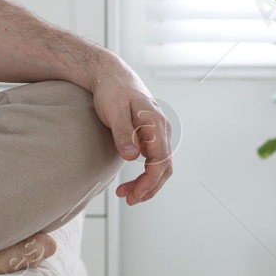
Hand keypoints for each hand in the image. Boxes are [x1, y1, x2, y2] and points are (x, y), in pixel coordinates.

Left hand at [90, 65, 172, 205]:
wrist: (111, 76)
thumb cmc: (113, 91)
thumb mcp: (114, 111)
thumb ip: (123, 133)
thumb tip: (133, 156)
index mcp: (156, 124)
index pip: (161, 161)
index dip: (150, 182)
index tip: (136, 195)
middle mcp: (162, 130)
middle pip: (164, 168)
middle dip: (149, 188)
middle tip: (129, 199)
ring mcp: (158, 134)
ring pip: (160, 166)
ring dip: (147, 184)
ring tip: (127, 195)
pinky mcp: (150, 136)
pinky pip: (153, 161)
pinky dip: (145, 175)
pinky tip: (131, 183)